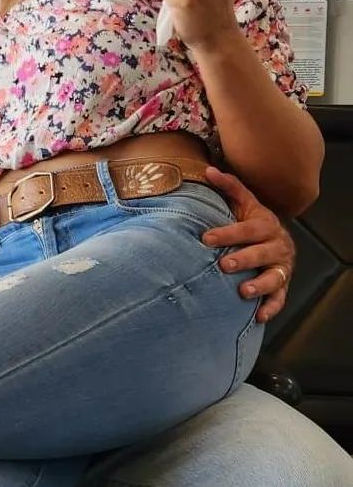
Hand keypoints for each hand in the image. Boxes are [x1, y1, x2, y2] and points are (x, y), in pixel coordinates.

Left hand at [201, 166, 294, 322]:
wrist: (275, 239)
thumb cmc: (252, 222)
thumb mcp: (243, 203)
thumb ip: (228, 187)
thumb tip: (208, 171)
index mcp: (265, 225)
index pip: (247, 229)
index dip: (228, 233)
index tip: (206, 239)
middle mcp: (276, 246)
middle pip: (262, 253)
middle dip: (244, 259)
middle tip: (224, 265)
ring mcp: (280, 267)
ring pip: (274, 277)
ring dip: (259, 285)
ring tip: (243, 292)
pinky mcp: (281, 285)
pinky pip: (279, 298)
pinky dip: (270, 307)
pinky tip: (257, 316)